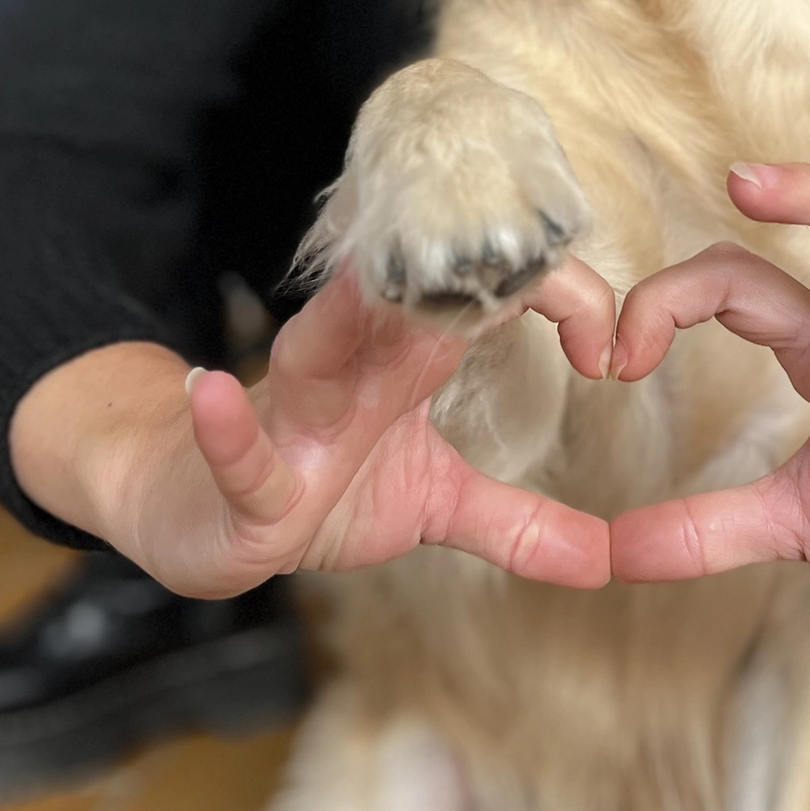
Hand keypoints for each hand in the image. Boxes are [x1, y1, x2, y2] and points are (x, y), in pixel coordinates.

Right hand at [16, 262, 616, 596]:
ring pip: (312, 354)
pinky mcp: (242, 482)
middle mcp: (350, 373)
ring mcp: (290, 422)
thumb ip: (518, 524)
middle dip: (455, 277)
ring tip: (355, 286)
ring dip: (334, 320)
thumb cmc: (313, 488)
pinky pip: (237, 452)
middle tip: (513, 249)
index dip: (553, 302)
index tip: (616, 348)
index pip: (486, 303)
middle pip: (405, 307)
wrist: (193, 514)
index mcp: (404, 363)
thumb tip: (608, 561)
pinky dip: (225, 428)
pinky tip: (207, 389)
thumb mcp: (431, 505)